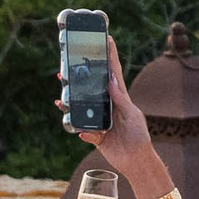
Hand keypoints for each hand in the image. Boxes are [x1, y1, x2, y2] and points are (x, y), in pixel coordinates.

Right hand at [58, 37, 157, 180]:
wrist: (136, 160)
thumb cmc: (139, 135)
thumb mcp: (132, 115)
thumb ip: (121, 99)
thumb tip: (111, 80)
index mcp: (120, 97)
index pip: (113, 73)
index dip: (110, 56)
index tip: (107, 38)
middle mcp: (108, 106)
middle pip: (91, 88)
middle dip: (79, 77)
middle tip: (66, 67)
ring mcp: (100, 120)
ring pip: (82, 108)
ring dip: (70, 103)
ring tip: (60, 98)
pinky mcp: (95, 135)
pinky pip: (82, 129)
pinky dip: (80, 130)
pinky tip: (78, 129)